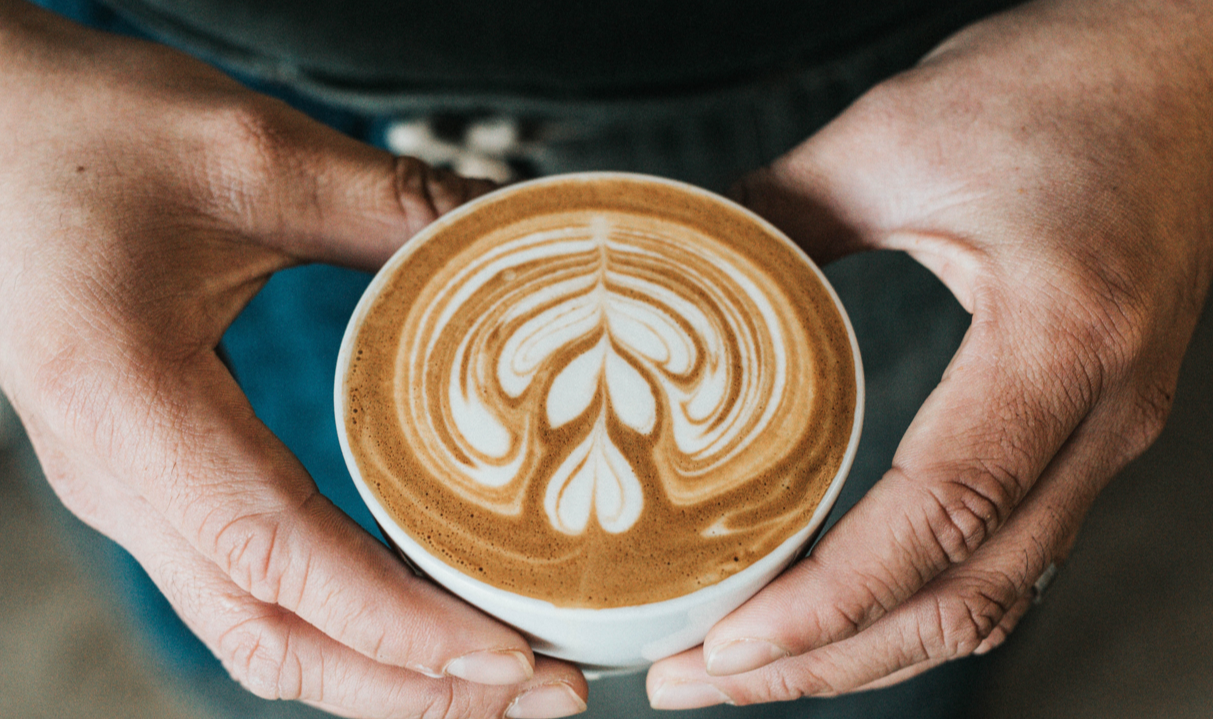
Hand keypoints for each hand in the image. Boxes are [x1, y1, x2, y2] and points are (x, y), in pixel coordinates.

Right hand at [0, 2, 588, 716]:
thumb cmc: (74, 130)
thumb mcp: (250, 150)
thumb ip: (392, 206)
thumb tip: (524, 238)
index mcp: (123, 405)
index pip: (277, 558)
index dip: (399, 626)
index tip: (510, 655)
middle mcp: (110, 478)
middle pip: (267, 639)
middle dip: (407, 690)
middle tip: (543, 690)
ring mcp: (118, 490)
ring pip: (252, 632)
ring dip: (374, 673)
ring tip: (495, 674)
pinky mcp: (136, 478)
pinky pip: (239, 587)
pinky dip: (334, 623)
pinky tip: (412, 610)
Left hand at [648, 0, 1212, 706]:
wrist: (1186, 60)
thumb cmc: (1062, 85)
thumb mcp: (895, 136)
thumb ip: (774, 211)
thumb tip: (667, 269)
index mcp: (1061, 341)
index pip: (944, 515)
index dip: (830, 599)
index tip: (726, 643)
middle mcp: (1102, 414)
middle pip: (967, 596)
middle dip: (825, 663)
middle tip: (694, 683)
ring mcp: (1105, 435)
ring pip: (992, 597)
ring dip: (865, 651)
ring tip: (743, 671)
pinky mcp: (1085, 432)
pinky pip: (1006, 556)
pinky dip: (912, 608)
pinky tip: (833, 616)